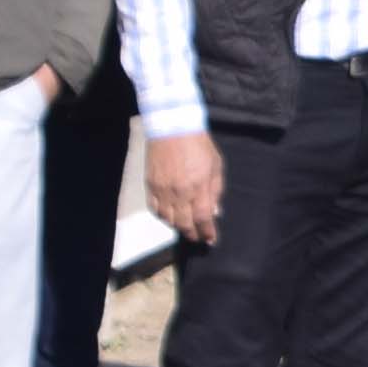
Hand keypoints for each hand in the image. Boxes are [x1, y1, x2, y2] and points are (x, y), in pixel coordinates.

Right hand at [145, 129, 224, 250]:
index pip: (203, 219)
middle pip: (185, 224)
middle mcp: (180, 193)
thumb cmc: (199, 144)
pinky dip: (162, 216)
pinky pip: (155, 208)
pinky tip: (169, 216)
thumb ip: (216, 190)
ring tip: (185, 226)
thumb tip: (215, 211)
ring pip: (168, 219)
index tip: (210, 239)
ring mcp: (163, 190)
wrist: (172, 127)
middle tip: (198, 237)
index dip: (207, 232)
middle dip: (193, 234)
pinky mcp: (151, 185)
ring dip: (178, 227)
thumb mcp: (216, 166)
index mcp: (199, 188)